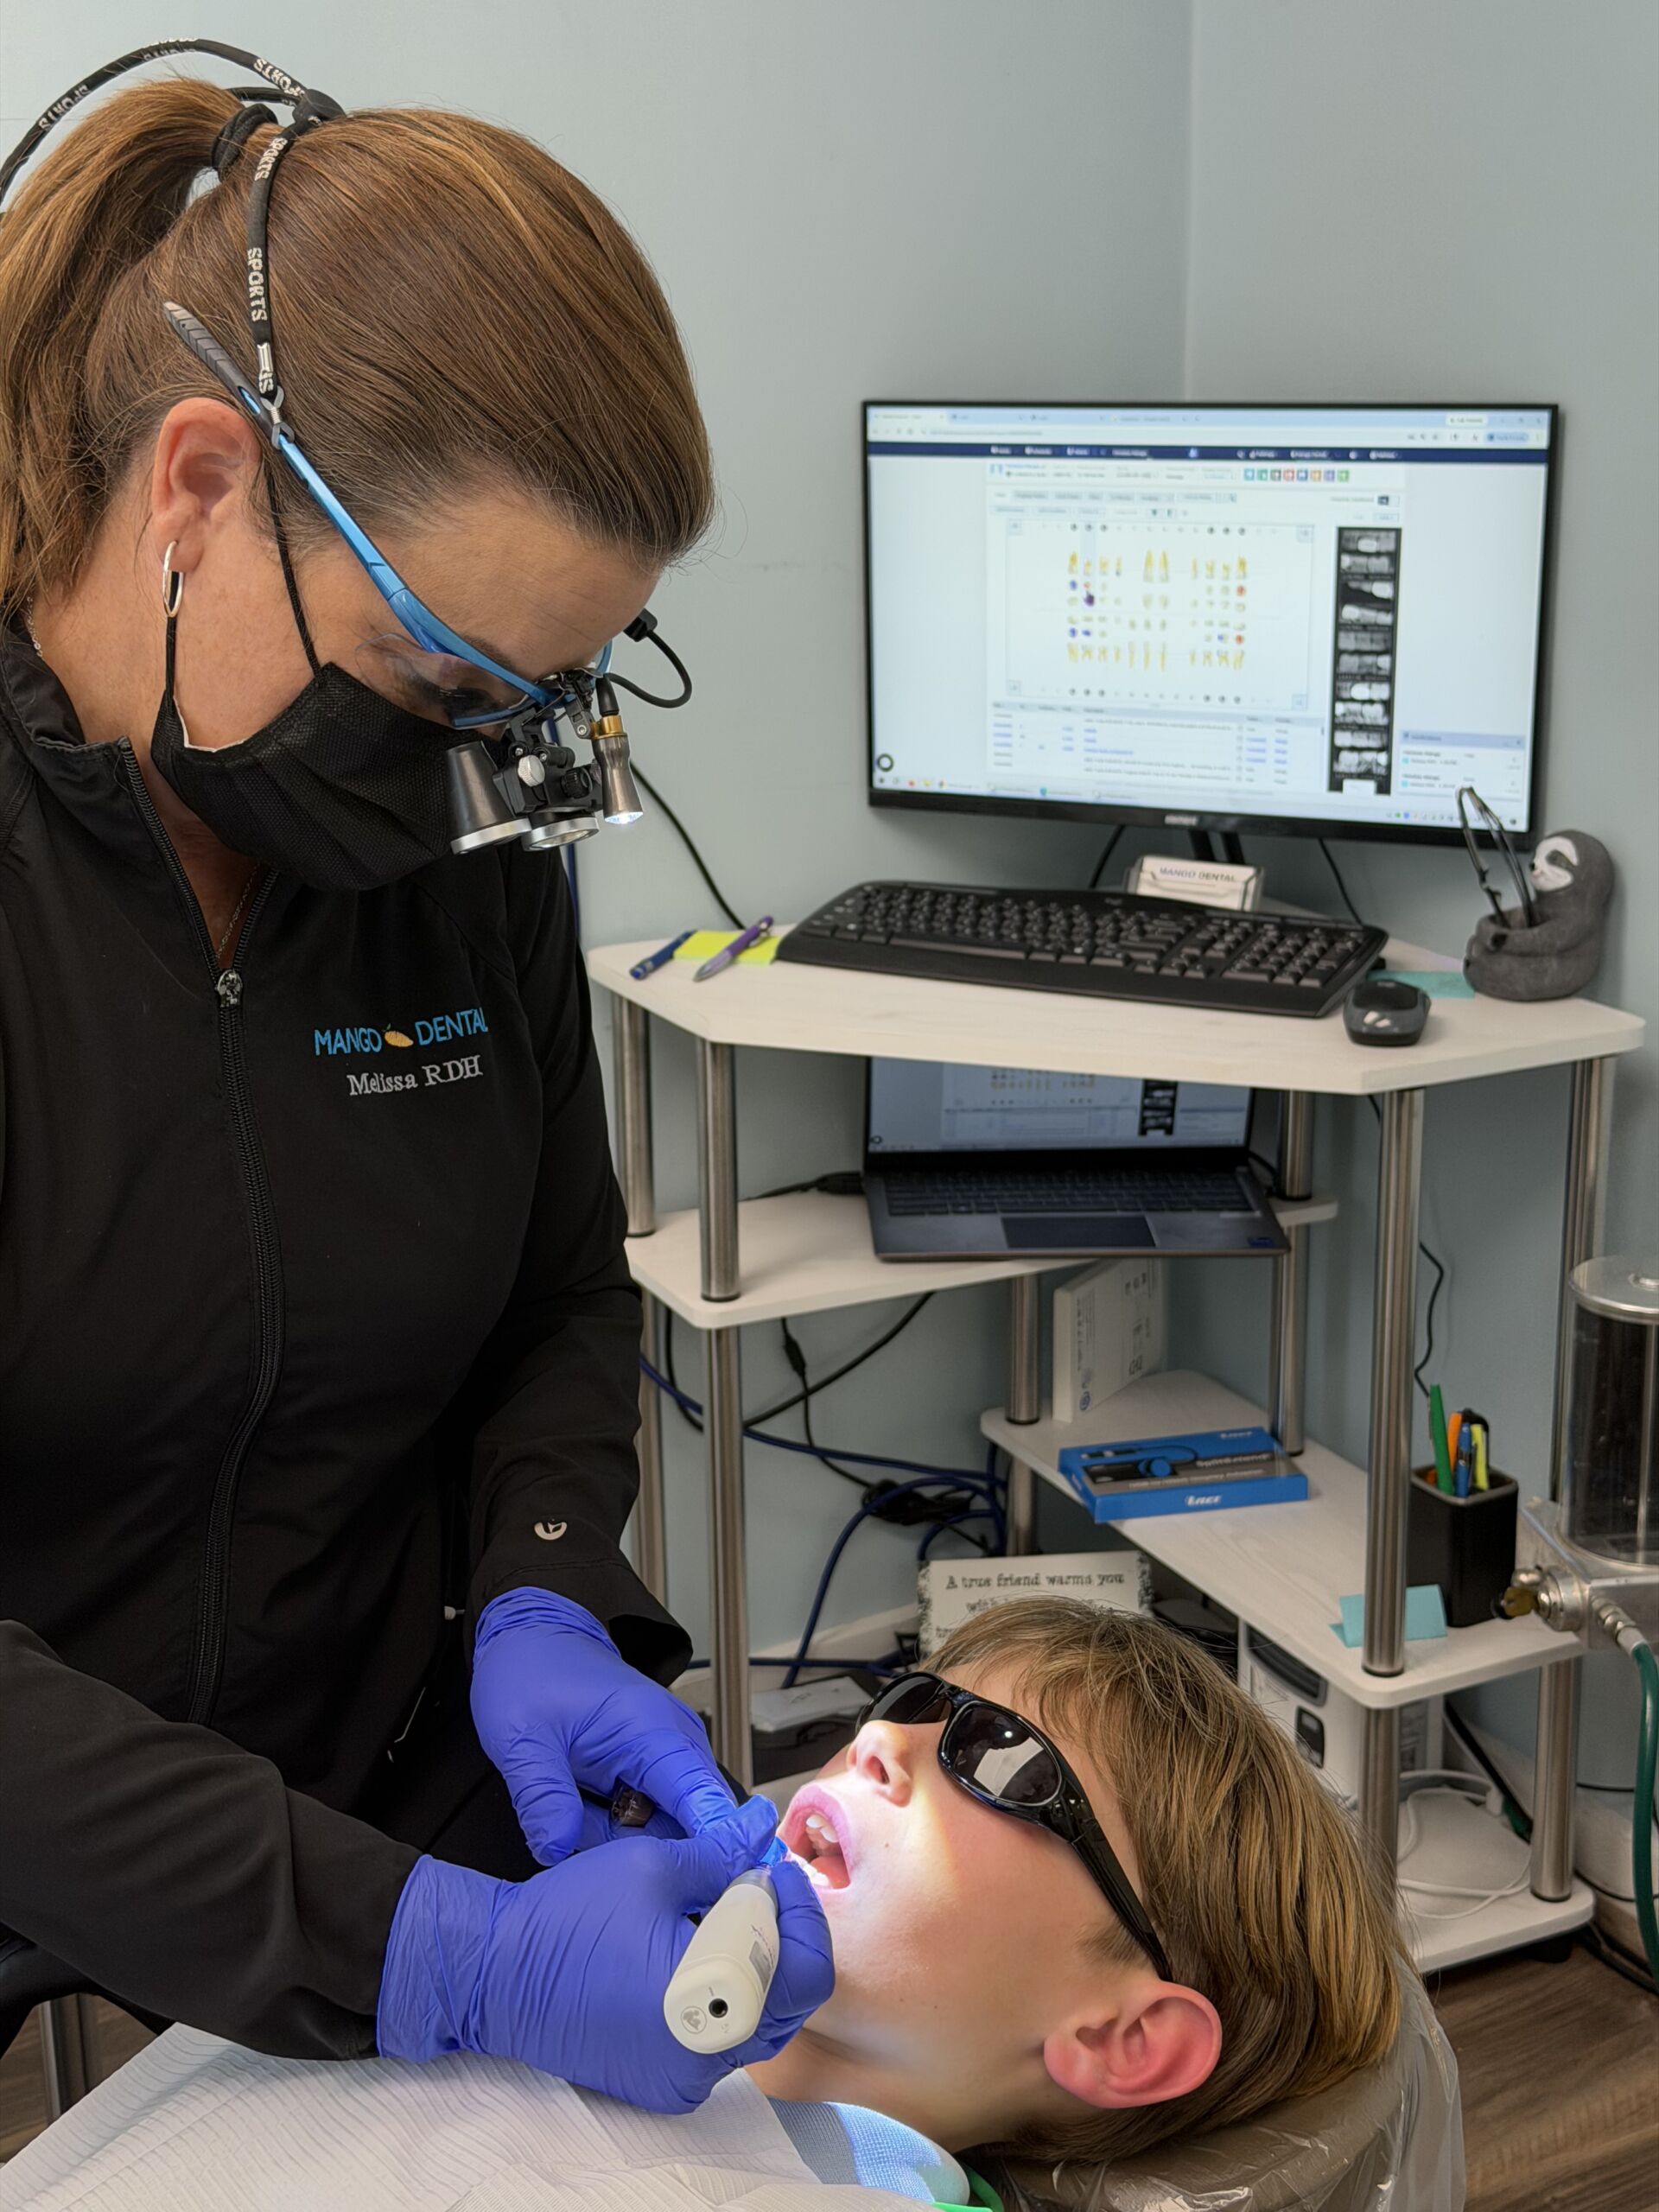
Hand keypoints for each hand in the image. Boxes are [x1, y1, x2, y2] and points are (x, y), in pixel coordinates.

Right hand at [376, 1794, 833, 2112]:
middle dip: (779, 1940)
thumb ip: (720, 1854)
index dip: (802, 1915)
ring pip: (754, 2023)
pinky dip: (720, 2002)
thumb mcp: (651, 1866)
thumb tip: (758, 1831)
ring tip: (719, 1920)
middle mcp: (702, 2055)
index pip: (806, 1973)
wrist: (495, 1973)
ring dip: (752, 1970)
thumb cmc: (562, 1922)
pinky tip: (691, 1959)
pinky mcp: (662, 2085)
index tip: (777, 1876)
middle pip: (786, 2001)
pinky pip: (717, 2044)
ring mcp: (682, 2078)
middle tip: (754, 1892)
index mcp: (709, 2002)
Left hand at [472, 1588, 734, 1862]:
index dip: (712, 1855)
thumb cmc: (531, 1674)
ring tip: (568, 1814)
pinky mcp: (653, 1769)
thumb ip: (543, 1797)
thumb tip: (557, 1853)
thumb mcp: (521, 1738)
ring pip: (664, 1830)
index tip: (703, 1898)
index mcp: (653, 1731)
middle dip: (640, 1856)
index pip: (704, 1804)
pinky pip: (646, 1819)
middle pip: (688, 1830)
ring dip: (617, 1841)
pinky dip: (613, 1829)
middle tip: (582, 1845)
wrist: (530, 1639)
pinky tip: (577, 1813)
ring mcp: (668, 1757)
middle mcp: (675, 1744)